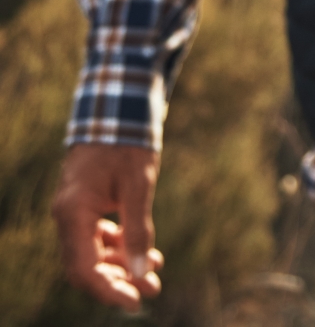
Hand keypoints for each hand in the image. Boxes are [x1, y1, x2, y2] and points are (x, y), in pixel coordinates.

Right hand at [52, 143, 163, 312]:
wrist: (120, 106)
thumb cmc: (129, 142)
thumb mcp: (139, 185)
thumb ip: (139, 230)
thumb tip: (144, 272)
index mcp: (73, 214)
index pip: (84, 269)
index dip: (110, 290)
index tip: (137, 301)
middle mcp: (67, 217)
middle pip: (86, 266)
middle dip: (119, 281)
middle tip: (153, 289)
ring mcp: (74, 211)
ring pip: (92, 253)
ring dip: (121, 264)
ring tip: (156, 268)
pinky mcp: (85, 204)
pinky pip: (96, 236)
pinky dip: (118, 245)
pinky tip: (143, 248)